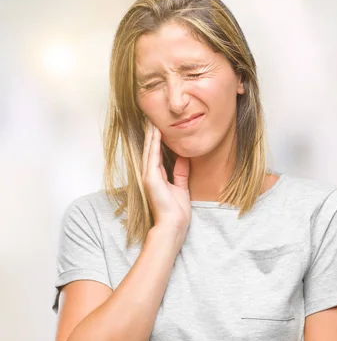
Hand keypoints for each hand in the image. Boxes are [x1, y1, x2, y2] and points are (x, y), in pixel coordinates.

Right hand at [142, 120, 190, 250]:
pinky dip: (153, 145)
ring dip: (151, 135)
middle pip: (150, 149)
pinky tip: (156, 133)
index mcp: (157, 176)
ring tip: (152, 120)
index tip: (160, 125)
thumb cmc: (177, 210)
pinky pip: (152, 157)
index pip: (156, 153)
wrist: (174, 224)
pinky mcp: (150, 179)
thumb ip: (181, 172)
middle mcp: (150, 174)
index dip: (157, 139)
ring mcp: (149, 176)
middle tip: (152, 117)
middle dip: (151, 133)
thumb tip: (184, 157)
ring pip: (150, 150)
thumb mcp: (181, 186)